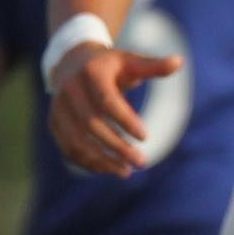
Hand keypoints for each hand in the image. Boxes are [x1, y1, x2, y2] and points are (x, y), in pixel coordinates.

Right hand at [46, 42, 185, 177]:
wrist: (73, 62)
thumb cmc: (110, 65)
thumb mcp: (131, 62)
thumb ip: (153, 66)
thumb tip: (179, 63)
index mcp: (91, 72)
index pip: (107, 101)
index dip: (125, 121)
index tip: (146, 137)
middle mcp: (69, 90)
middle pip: (91, 125)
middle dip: (117, 147)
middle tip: (141, 162)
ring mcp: (58, 107)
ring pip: (76, 141)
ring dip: (101, 160)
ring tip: (126, 172)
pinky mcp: (54, 122)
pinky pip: (68, 148)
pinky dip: (87, 162)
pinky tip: (108, 169)